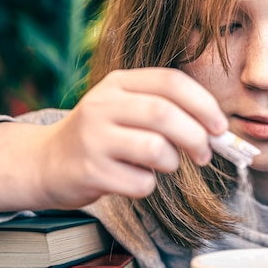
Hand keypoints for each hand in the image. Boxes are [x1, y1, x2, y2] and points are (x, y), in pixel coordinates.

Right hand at [37, 68, 227, 206]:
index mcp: (118, 83)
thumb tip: (218, 130)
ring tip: (165, 165)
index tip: (220, 126)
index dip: (204, 104)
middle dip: (196, 137)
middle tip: (205, 153)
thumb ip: (167, 109)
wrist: (47, 161)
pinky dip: (148, 185)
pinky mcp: (90, 171)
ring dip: (173, 163)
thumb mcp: (126, 108)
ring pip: (156, 149)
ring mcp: (93, 138)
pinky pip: (141, 183)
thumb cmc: (103, 135)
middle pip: (165, 114)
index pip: (171, 82)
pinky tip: (135, 179)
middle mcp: (102, 105)